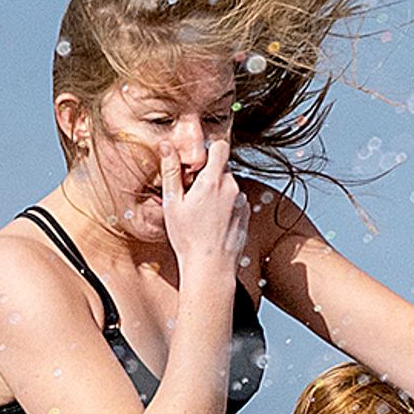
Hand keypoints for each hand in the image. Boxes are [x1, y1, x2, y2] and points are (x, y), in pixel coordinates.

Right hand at [164, 128, 249, 282]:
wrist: (211, 267)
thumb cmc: (188, 239)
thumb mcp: (172, 204)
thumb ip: (171, 172)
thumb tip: (166, 146)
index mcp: (212, 181)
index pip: (220, 147)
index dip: (209, 151)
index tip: (198, 164)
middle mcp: (231, 188)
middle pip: (223, 168)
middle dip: (209, 176)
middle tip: (194, 195)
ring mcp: (241, 202)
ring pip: (229, 186)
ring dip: (218, 192)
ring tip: (203, 213)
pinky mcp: (246, 215)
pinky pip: (235, 202)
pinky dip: (226, 207)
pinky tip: (214, 223)